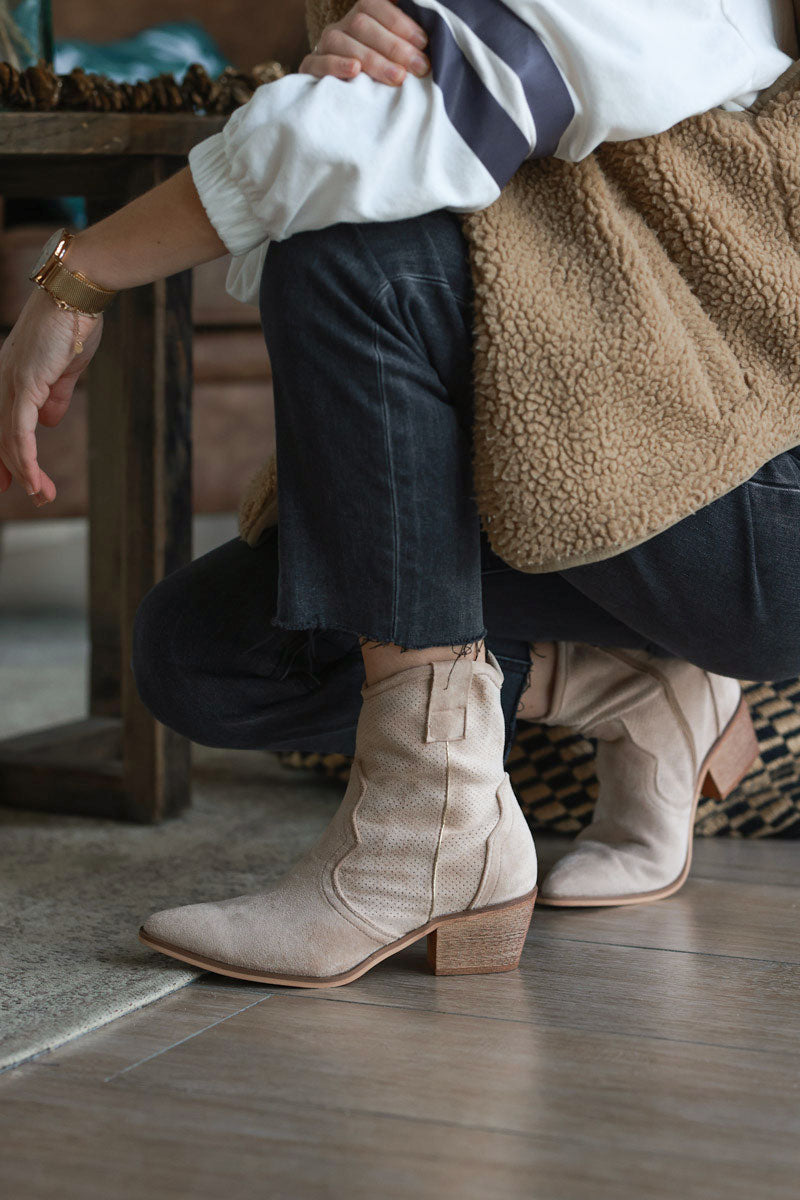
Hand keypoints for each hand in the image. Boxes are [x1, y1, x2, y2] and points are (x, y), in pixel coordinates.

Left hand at [0, 287, 102, 506]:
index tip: (9, 481)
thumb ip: (56, 395)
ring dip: (25, 473)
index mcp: (10, 378)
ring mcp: (10, 383)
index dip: (4, 456)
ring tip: (43, 495)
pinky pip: (20, 431)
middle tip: (37, 497)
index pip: (0, 424)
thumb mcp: (65, 369)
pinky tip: (32, 478)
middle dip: (13, 471)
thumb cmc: (72, 324)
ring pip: (9, 440)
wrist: (76, 295)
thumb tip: (50, 420)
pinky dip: (25, 458)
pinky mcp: (26, 384)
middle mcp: (2, 382)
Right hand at [299, 0, 429, 85]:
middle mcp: (341, 27)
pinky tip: (355, 71)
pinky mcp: (310, 69)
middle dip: (394, 46)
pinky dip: (337, 65)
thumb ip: (408, 42)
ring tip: (398, 78)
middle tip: (419, 67)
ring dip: (374, 60)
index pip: (376, 6)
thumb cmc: (381, 76)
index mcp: (361, 15)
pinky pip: (319, 62)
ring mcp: (324, 46)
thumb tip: (433, 30)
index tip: (424, 42)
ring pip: (344, 43)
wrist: (344, 103)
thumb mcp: (395, 56)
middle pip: (362, 25)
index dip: (400, 22)